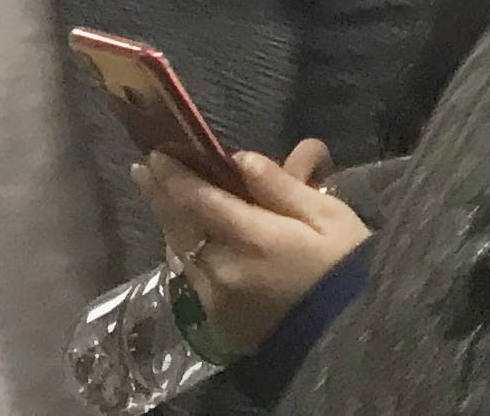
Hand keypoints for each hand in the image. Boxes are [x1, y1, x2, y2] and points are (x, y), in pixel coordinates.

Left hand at [134, 143, 369, 358]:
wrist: (347, 336)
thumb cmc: (345, 266)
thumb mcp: (328, 217)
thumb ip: (281, 188)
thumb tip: (240, 159)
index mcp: (253, 238)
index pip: (200, 199)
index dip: (176, 175)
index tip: (158, 153)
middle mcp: (221, 268)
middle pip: (179, 224)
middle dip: (159, 194)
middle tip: (142, 168)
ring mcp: (213, 298)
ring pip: (179, 251)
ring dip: (168, 222)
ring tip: (161, 199)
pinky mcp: (214, 320)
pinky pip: (189, 277)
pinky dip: (182, 251)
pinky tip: (183, 239)